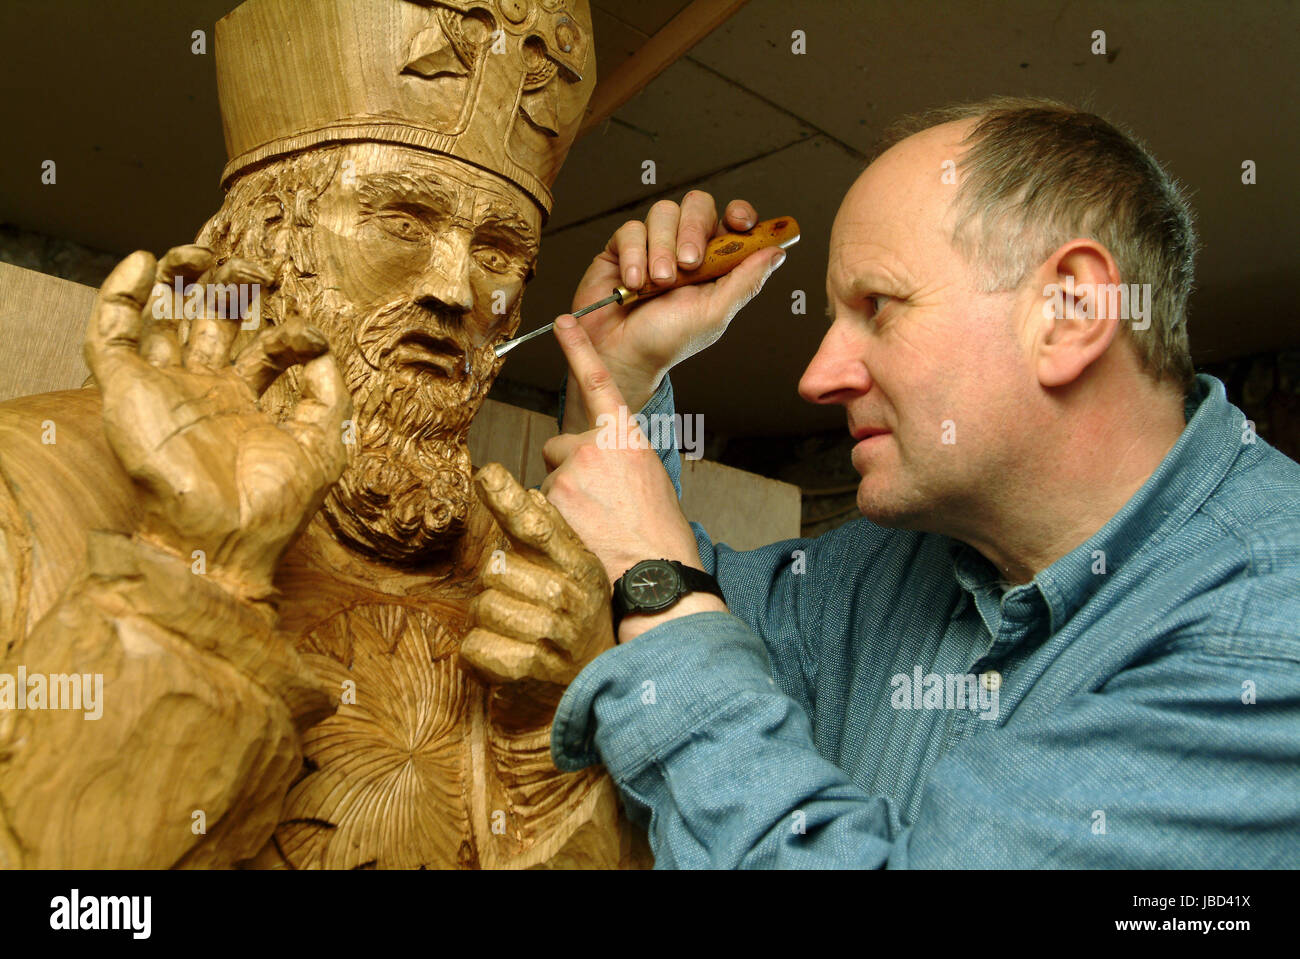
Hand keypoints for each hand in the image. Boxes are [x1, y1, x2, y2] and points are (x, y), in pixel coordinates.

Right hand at [85, 246, 351, 598]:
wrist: (225, 541)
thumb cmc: (276, 505)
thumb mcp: (326, 443)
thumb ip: (332, 392)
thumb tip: (324, 344)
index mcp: (249, 404)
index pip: (267, 349)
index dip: (289, 333)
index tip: (310, 335)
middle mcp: (206, 391)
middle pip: (213, 323)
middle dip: (230, 290)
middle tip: (251, 266)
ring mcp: (166, 389)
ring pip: (163, 319)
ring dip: (179, 282)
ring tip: (199, 252)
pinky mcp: (127, 391)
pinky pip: (111, 334)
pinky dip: (120, 294)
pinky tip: (144, 261)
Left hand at [460, 463, 614, 695]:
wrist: (600, 680)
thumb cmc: (580, 616)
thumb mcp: (577, 569)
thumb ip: (550, 531)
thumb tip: (526, 491)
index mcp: (578, 565)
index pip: (540, 527)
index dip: (509, 500)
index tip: (486, 475)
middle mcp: (569, 596)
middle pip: (496, 569)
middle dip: (497, 585)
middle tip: (520, 600)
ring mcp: (552, 634)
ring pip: (483, 606)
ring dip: (488, 619)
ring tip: (514, 628)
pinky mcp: (530, 668)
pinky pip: (476, 646)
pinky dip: (481, 652)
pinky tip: (505, 653)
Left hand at [542, 315, 704, 587]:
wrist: (656, 570)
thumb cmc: (658, 530)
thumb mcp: (647, 478)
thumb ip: (617, 458)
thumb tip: (594, 463)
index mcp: (625, 437)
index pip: (598, 383)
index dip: (580, 349)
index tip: (566, 321)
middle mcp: (594, 446)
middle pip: (560, 447)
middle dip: (570, 471)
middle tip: (598, 503)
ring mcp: (569, 473)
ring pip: (550, 480)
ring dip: (564, 500)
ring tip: (597, 524)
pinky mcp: (550, 500)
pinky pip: (538, 505)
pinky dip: (554, 521)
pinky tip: (583, 535)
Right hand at [564, 192, 785, 428]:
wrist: (622, 354)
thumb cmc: (667, 340)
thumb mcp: (715, 313)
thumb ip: (746, 280)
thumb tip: (778, 252)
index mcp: (715, 261)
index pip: (732, 220)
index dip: (740, 213)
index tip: (740, 222)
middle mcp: (686, 247)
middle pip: (698, 205)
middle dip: (694, 230)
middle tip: (688, 264)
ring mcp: (654, 244)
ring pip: (664, 212)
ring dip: (662, 248)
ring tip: (659, 282)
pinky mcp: (623, 247)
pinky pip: (632, 230)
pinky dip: (635, 255)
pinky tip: (634, 283)